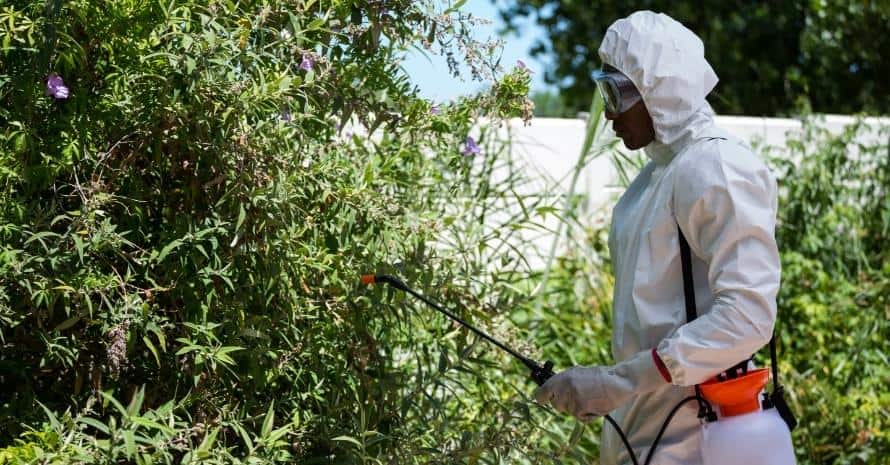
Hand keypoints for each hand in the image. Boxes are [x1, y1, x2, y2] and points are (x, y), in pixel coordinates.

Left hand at [533, 350, 665, 420]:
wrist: (619, 381)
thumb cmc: (601, 377)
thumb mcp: (579, 373)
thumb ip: (565, 381)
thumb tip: (551, 389)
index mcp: (563, 377)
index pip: (542, 392)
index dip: (542, 398)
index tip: (543, 400)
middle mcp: (564, 387)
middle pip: (556, 405)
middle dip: (565, 404)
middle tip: (579, 397)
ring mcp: (571, 399)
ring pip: (569, 412)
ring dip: (578, 409)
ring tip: (591, 398)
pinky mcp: (580, 409)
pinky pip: (580, 418)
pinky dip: (588, 415)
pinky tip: (596, 405)